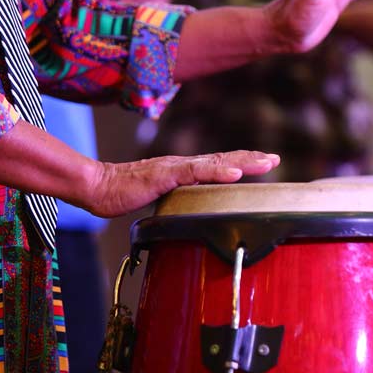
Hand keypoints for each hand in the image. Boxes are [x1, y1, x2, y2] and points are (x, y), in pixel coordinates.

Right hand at [80, 151, 279, 217]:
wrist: (98, 189)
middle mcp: (183, 165)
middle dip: (251, 159)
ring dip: (242, 162)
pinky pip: (194, 173)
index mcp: (183, 171)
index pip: (218, 164)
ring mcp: (175, 168)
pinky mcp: (164, 175)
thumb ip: (177, 202)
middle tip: (274, 159)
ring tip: (265, 163)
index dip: (242, 162)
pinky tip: (234, 174)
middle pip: (223, 159)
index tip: (265, 162)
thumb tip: (194, 213)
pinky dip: (216, 172)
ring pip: (215, 162)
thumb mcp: (159, 201)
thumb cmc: (124, 195)